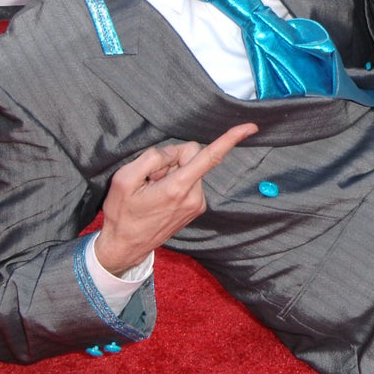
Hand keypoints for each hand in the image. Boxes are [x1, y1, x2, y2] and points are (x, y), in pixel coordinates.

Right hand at [95, 122, 258, 275]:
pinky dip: (177, 182)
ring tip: (154, 190)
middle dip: (173, 158)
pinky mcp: (196, 207)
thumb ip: (151, 158)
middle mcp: (194, 197)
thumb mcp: (124, 179)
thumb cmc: (122, 214)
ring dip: (173, 172)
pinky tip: (160, 195)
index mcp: (178, 188)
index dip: (231, 139)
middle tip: (151, 177)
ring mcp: (197, 204)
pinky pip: (190, 180)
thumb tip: (172, 153)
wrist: (125, 246)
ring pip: (192, 168)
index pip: (210, 157)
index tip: (251, 127)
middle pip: (193, 156)